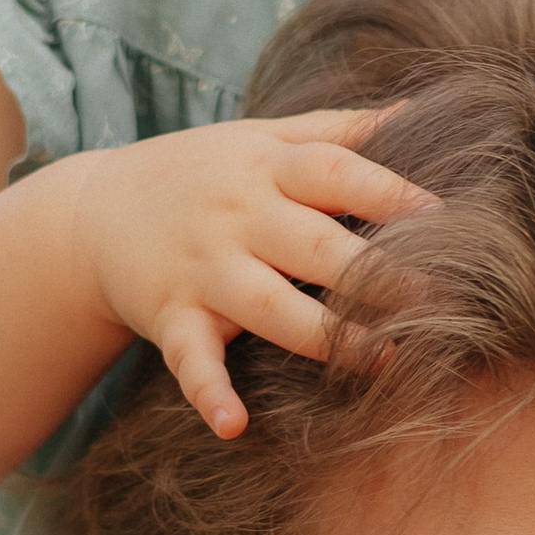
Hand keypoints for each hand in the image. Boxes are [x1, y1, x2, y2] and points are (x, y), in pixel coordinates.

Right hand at [76, 111, 435, 435]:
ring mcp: (203, 270)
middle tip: (434, 296)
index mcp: (266, 168)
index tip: (442, 214)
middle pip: (313, 244)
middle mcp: (237, 217)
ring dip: (324, 335)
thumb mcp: (259, 137)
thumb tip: (415, 110)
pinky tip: (234, 424)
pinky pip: (192, 358)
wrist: (91, 212)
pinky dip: (209, 392)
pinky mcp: (171, 317)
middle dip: (373, 272)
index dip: (388, 190)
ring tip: (381, 358)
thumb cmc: (200, 173)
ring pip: (268, 306)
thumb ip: (337, 129)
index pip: (333, 172)